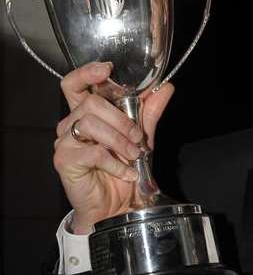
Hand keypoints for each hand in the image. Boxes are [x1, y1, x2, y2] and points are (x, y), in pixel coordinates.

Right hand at [53, 62, 173, 234]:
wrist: (116, 205)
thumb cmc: (123, 167)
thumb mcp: (141, 135)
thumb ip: (149, 110)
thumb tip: (166, 86)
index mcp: (86, 112)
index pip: (75, 83)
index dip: (87, 73)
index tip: (108, 69)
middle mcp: (71, 123)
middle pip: (91, 102)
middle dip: (121, 119)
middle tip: (138, 138)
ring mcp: (65, 141)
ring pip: (90, 123)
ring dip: (119, 140)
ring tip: (133, 155)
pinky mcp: (64, 160)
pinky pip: (93, 152)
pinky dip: (115, 162)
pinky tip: (126, 172)